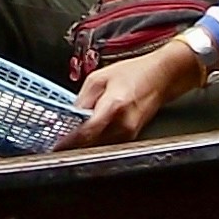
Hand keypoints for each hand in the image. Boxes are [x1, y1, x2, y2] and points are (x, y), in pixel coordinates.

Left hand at [67, 38, 208, 146]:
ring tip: (77, 130)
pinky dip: (97, 138)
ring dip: (86, 141)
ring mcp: (130, 133)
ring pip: (99, 145)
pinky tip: (93, 129)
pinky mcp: (132, 136)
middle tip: (61, 137)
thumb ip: (83, 98)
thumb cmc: (134, 73)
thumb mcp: (99, 77)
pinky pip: (108, 142)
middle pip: (91, 143)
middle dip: (75, 142)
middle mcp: (124, 123)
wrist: (162, 77)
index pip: (87, 132)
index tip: (56, 145)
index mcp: (114, 105)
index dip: (69, 141)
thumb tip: (70, 115)